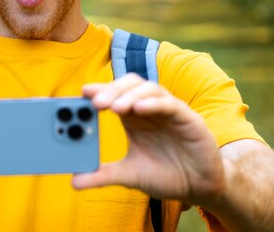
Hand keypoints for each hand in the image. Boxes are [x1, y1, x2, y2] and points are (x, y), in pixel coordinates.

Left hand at [72, 74, 224, 203]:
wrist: (199, 188)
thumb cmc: (165, 175)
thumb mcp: (129, 175)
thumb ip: (103, 175)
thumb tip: (74, 182)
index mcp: (133, 118)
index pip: (114, 95)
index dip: (99, 91)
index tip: (82, 93)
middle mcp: (149, 109)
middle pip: (128, 86)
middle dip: (111, 90)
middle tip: (94, 102)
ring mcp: (169, 111)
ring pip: (149, 89)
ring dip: (130, 95)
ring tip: (115, 108)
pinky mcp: (188, 118)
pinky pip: (170, 104)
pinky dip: (154, 103)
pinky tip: (140, 109)